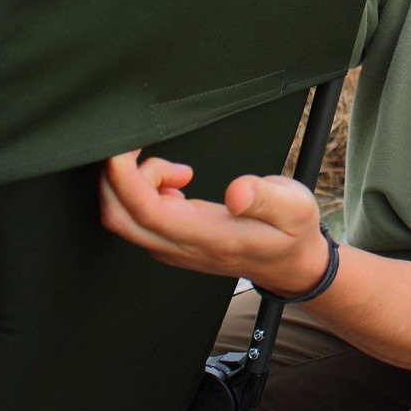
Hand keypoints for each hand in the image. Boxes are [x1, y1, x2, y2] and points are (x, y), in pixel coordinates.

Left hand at [99, 150, 328, 294]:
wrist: (290, 264)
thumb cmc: (292, 230)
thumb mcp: (294, 207)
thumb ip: (264, 198)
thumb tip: (236, 191)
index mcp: (210, 237)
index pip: (147, 211)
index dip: (126, 177)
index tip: (127, 146)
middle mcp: (182, 247)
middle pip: (120, 216)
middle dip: (117, 176)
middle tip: (143, 146)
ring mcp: (172, 248)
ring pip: (123, 218)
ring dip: (131, 182)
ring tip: (178, 169)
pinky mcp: (169, 243)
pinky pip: (135, 218)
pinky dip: (138, 191)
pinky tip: (174, 181)